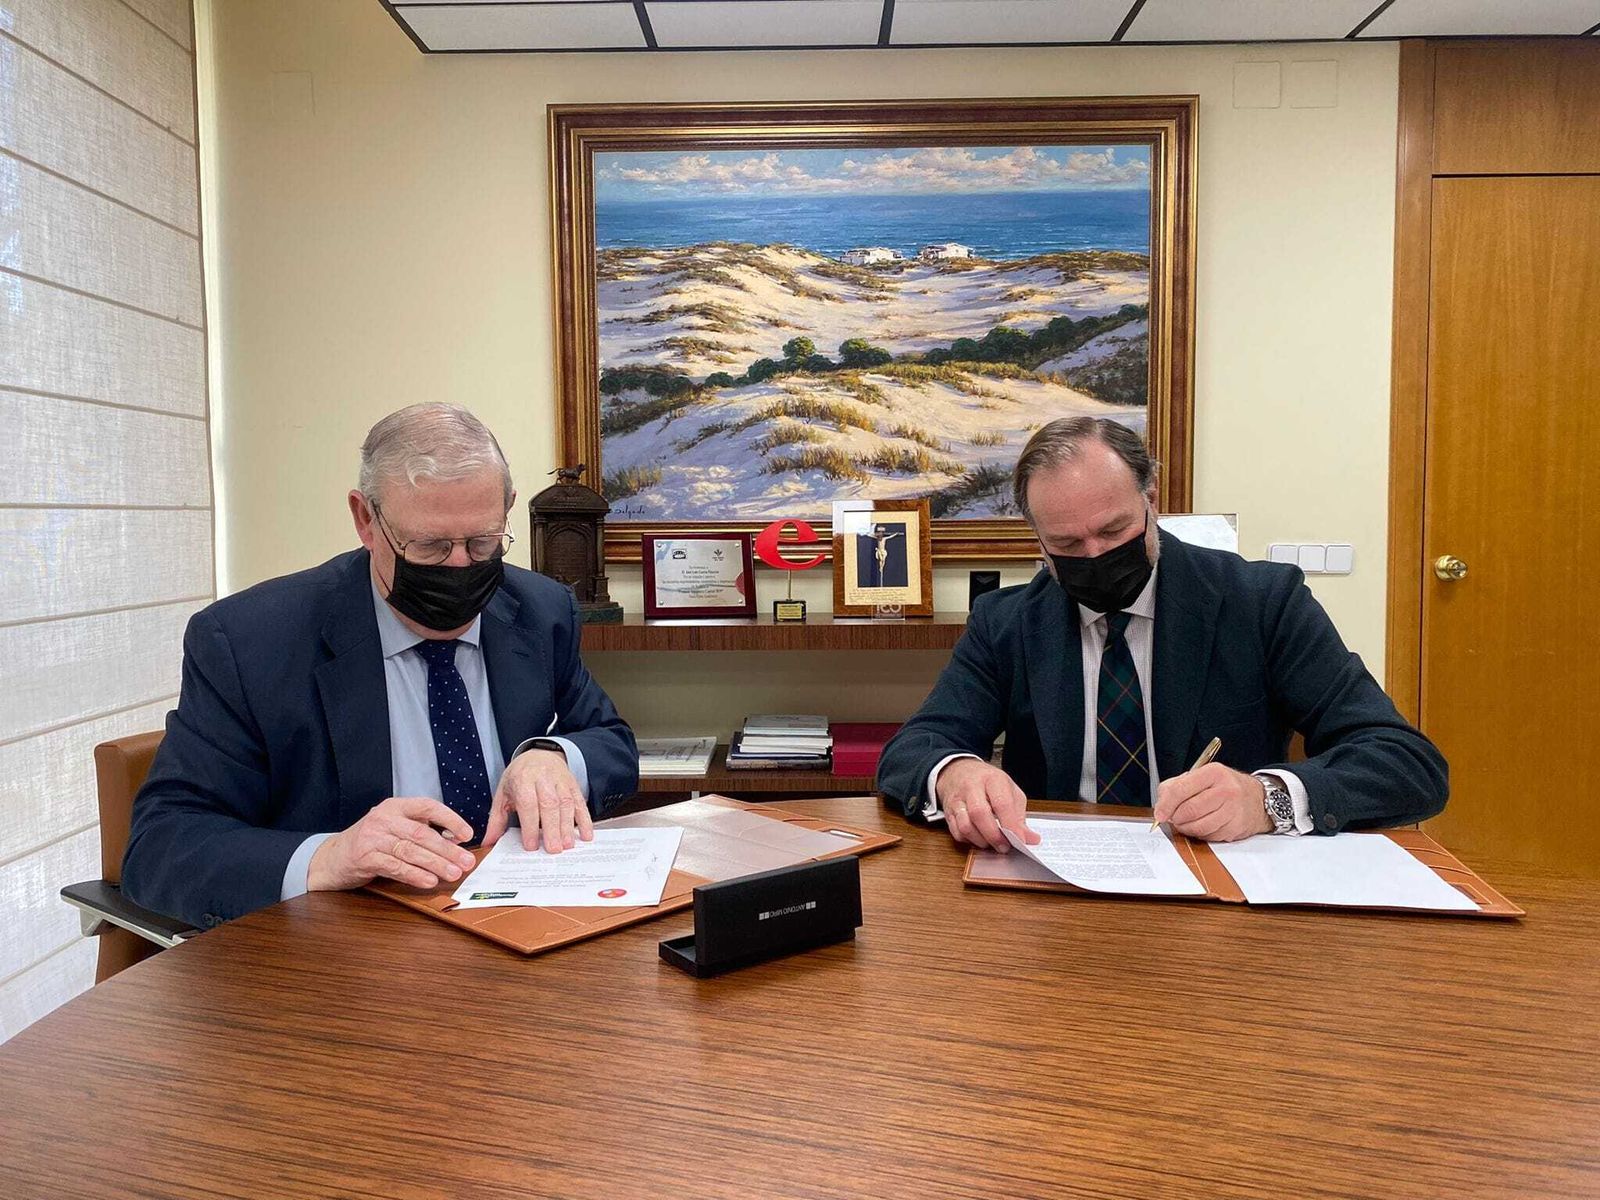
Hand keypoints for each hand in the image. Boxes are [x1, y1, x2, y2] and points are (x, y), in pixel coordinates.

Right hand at [307, 796, 475, 890]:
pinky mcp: (365, 857)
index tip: (468, 834)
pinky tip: (429, 881)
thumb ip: (421, 830)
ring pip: (410, 850)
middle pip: (422, 833)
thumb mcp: (395, 828)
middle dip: (448, 849)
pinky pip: (395, 866)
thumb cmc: (371, 842)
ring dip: (436, 864)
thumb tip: (455, 841)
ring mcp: (373, 837)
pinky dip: (414, 875)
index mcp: (396, 806)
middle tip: (467, 862)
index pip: (428, 806)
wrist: (332, 858)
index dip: (450, 819)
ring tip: (454, 873)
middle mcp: (384, 818)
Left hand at [482, 748, 593, 854]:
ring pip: (566, 803)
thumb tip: (488, 842)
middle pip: (550, 804)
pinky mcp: (573, 785)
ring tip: (567, 845)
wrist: (539, 753)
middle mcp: (543, 778)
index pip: (528, 803)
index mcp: (522, 779)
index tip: (531, 845)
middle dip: (552, 828)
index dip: (530, 825)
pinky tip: (586, 835)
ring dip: (568, 826)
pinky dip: (585, 819)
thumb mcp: (503, 793)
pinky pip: (581, 802)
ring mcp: (561, 780)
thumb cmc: (519, 777)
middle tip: (553, 850)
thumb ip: (496, 819)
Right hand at [934, 758, 1037, 852]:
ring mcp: (957, 800)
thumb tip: (1031, 839)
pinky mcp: (948, 812)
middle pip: (979, 814)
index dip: (1011, 824)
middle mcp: (972, 787)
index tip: (1020, 840)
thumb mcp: (1009, 791)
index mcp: (992, 779)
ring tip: (992, 843)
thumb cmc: (988, 783)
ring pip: (965, 825)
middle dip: (994, 835)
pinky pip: (956, 832)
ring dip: (980, 840)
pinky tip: (979, 838)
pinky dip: (969, 840)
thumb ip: (1019, 815)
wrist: (958, 770)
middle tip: (1004, 847)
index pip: (1002, 803)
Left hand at [1152, 764, 1270, 841]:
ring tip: (1187, 822)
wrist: (1257, 798)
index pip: (1180, 790)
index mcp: (1213, 773)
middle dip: (1176, 819)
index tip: (1159, 815)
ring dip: (1187, 828)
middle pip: (1189, 811)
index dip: (1165, 805)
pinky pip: (1209, 836)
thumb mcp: (1201, 777)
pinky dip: (1201, 834)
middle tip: (1173, 818)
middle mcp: (1226, 790)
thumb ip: (1176, 787)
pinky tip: (1204, 825)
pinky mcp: (1236, 827)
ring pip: (1198, 826)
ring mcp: (1233, 809)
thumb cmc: (1224, 787)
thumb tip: (1161, 807)